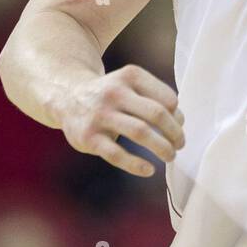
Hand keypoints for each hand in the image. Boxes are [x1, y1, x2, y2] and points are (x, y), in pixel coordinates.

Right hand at [60, 64, 184, 176]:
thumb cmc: (111, 95)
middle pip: (157, 114)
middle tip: (180, 145)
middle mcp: (114, 92)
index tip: (179, 126)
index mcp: (130, 76)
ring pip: (140, 132)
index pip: (167, 98)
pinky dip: (137, 165)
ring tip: (170, 156)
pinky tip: (149, 170)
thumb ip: (156, 98)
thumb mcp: (130, 85)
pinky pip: (117, 154)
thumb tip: (180, 121)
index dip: (178, 116)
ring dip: (162, 148)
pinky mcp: (88, 137)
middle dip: (175, 133)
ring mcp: (100, 114)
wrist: (67, 97)